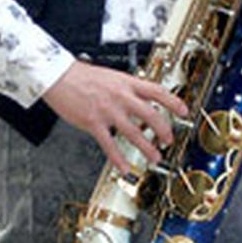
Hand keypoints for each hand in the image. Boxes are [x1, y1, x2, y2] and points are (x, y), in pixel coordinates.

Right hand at [42, 61, 188, 172]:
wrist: (57, 75)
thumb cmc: (80, 75)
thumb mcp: (110, 76)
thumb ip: (125, 88)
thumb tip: (140, 97)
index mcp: (126, 82)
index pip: (157, 91)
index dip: (173, 102)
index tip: (184, 111)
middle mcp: (120, 96)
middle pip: (151, 114)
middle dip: (164, 130)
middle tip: (168, 140)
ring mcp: (107, 110)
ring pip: (134, 132)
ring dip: (147, 147)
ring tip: (155, 157)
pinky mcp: (93, 122)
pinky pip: (109, 144)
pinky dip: (119, 158)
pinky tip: (125, 167)